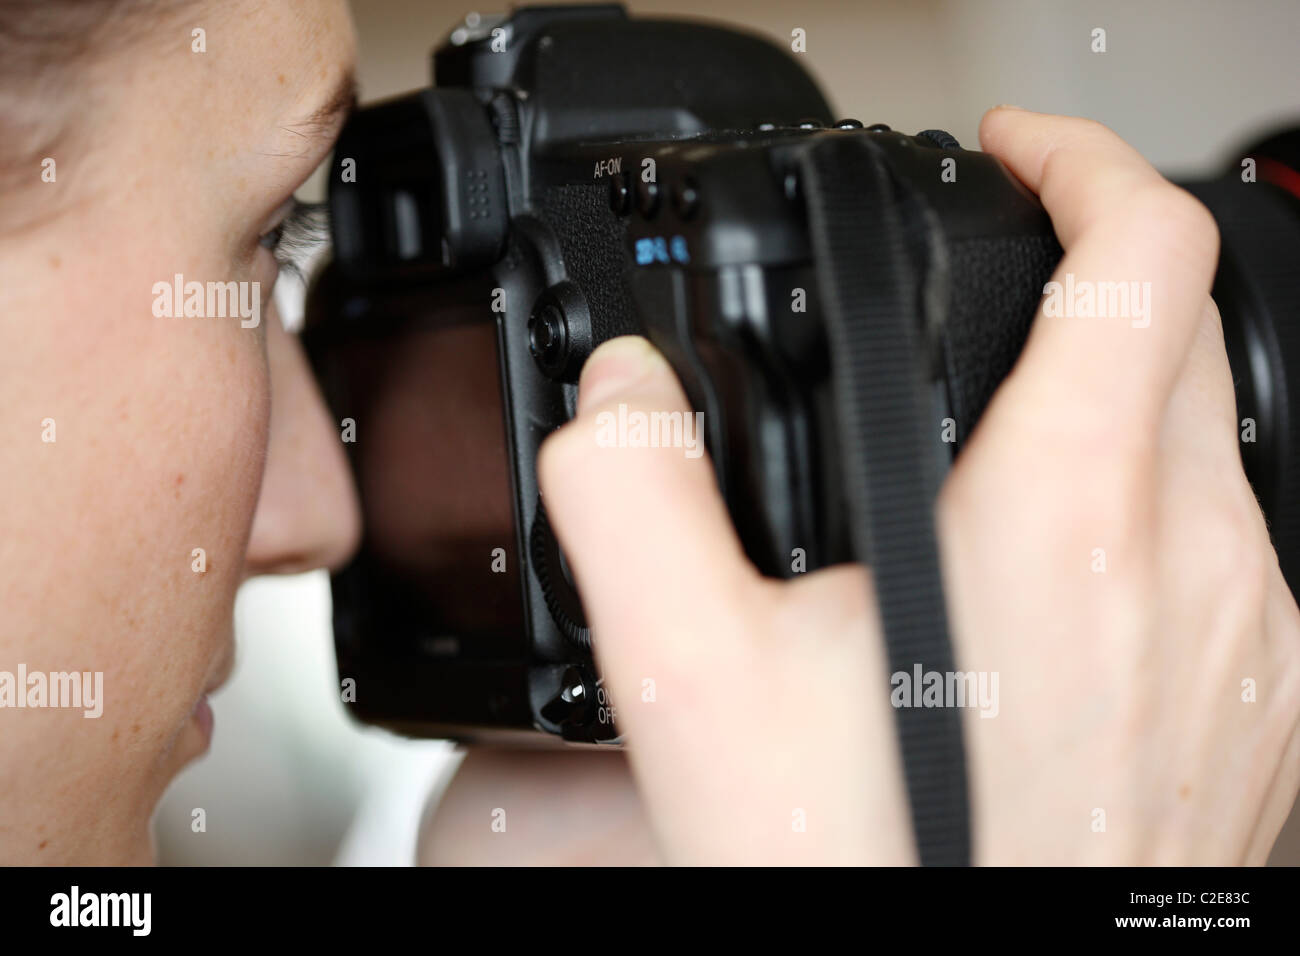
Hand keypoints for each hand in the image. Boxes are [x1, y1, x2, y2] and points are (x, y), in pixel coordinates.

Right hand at [425, 109, 1299, 864]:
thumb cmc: (866, 875)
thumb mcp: (692, 684)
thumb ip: (631, 499)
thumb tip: (618, 398)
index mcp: (1067, 522)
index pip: (1140, 253)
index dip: (1079, 165)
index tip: (1020, 158)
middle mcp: (1195, 572)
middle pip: (1183, 340)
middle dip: (1093, 281)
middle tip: (995, 288)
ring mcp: (1249, 651)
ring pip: (1214, 455)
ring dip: (1123, 410)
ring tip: (1004, 438)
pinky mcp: (1263, 721)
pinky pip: (1228, 565)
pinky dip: (1152, 526)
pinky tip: (1058, 587)